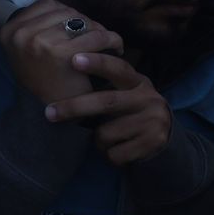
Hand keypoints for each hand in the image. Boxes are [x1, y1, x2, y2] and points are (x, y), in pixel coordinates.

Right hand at [0, 0, 124, 105]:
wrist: (54, 115)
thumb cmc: (44, 81)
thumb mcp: (27, 51)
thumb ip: (36, 26)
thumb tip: (62, 6)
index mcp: (8, 31)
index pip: (46, 4)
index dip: (67, 13)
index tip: (78, 27)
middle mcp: (21, 35)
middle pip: (65, 11)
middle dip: (86, 22)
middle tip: (98, 37)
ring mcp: (40, 42)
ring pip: (83, 21)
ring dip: (100, 30)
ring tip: (108, 43)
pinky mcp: (63, 53)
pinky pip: (97, 35)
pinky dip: (112, 40)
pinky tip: (116, 49)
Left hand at [45, 53, 173, 164]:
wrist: (165, 137)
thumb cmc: (131, 112)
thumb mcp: (125, 93)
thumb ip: (107, 85)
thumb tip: (65, 75)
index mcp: (138, 82)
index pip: (118, 68)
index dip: (97, 63)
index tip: (74, 59)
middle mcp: (149, 98)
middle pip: (105, 102)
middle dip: (74, 107)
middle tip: (49, 112)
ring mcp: (153, 121)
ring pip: (106, 133)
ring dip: (97, 140)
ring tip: (106, 139)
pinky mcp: (154, 142)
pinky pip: (115, 153)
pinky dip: (109, 155)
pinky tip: (119, 150)